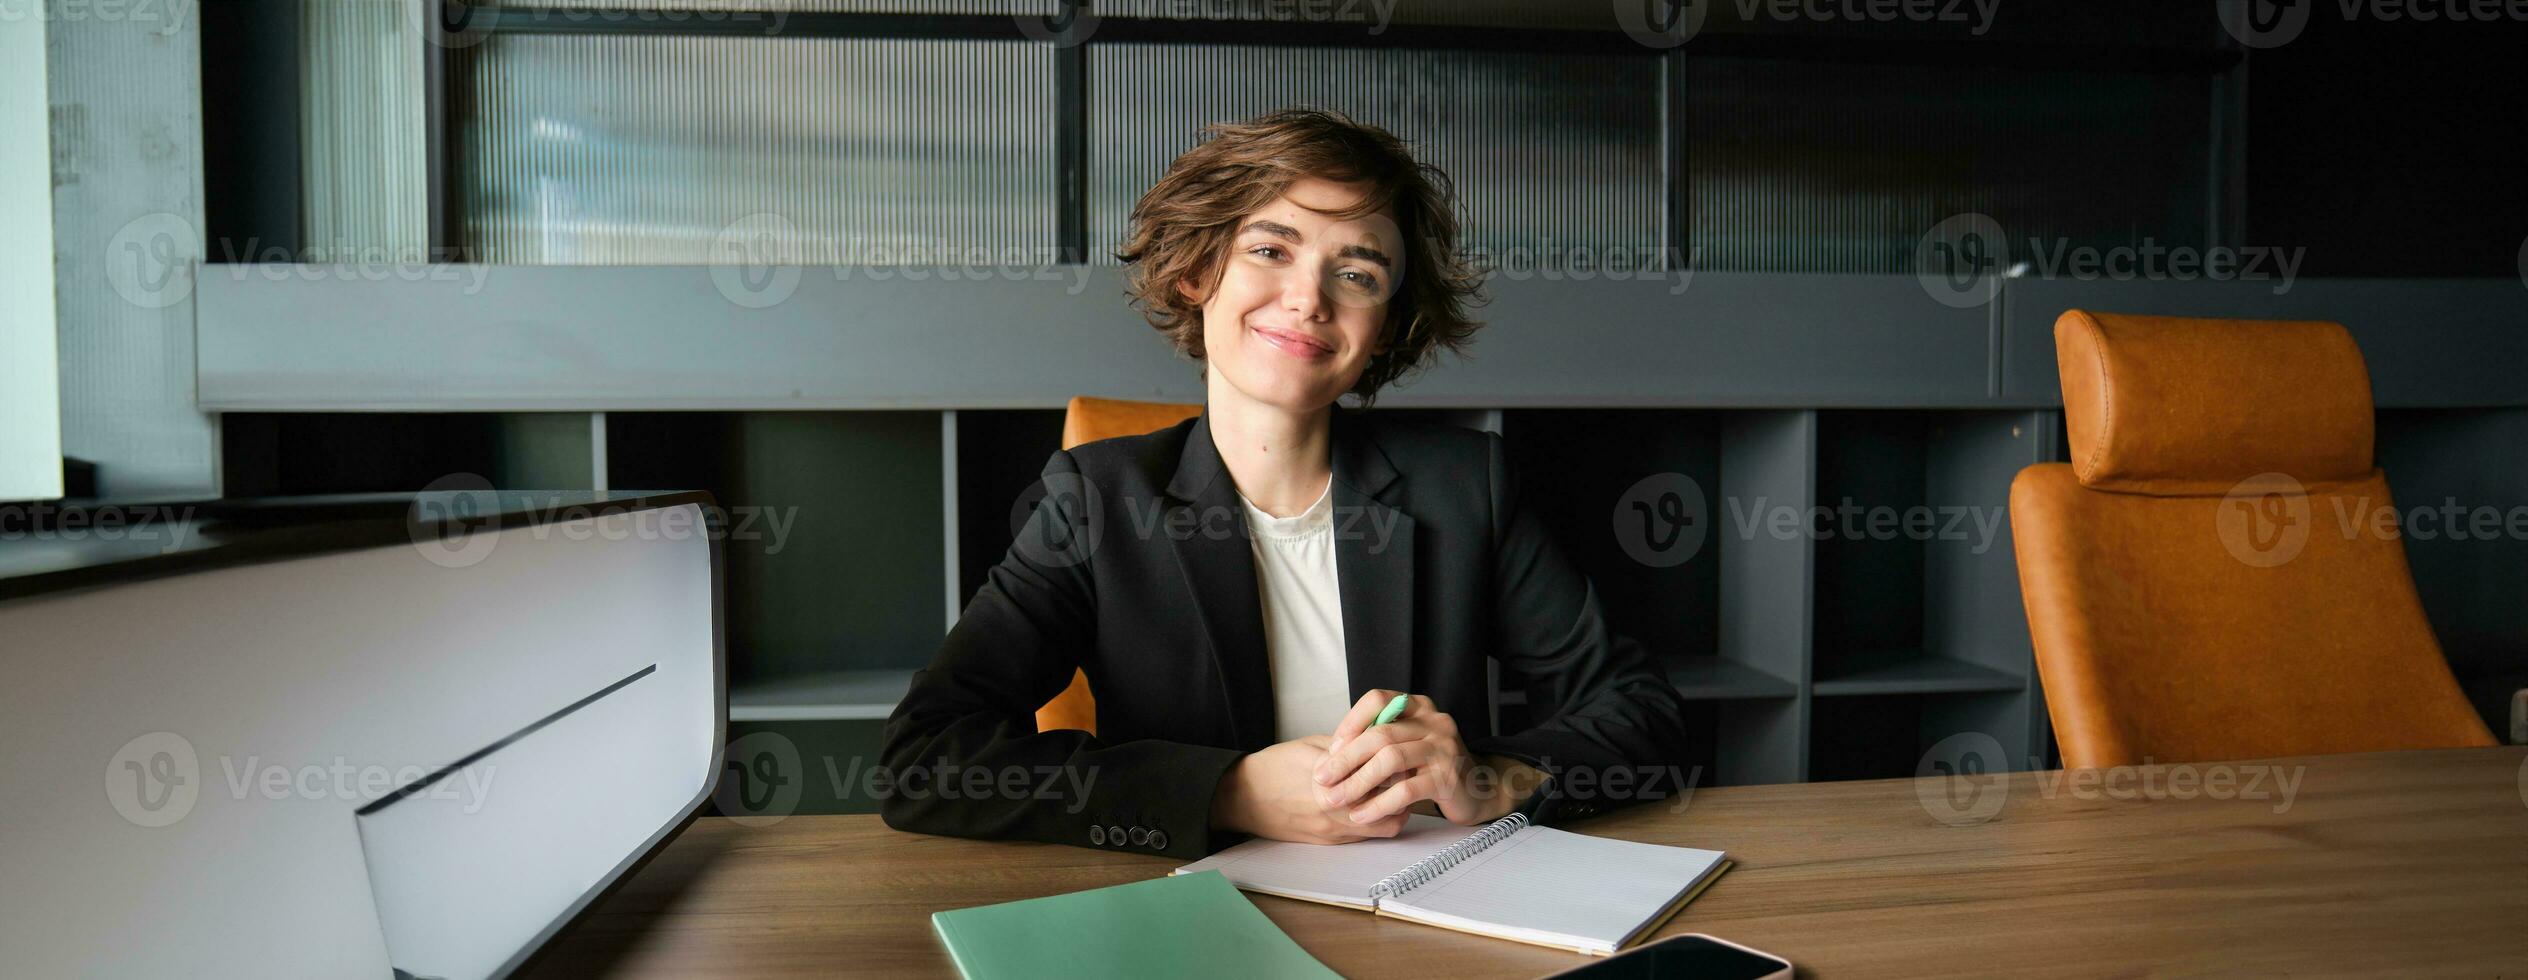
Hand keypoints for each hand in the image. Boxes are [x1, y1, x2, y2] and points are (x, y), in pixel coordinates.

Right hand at [1210, 735, 1410, 844]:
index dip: (1398, 763)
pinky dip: (1375, 820)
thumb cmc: (1273, 768)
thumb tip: (1378, 737)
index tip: (1402, 751)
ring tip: (1391, 790)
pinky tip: (1370, 803)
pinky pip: (1366, 835)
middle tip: (1404, 772)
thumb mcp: (1312, 746)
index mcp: (1333, 782)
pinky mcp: (1329, 842)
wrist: (1241, 798)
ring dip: (1394, 808)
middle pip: (1391, 805)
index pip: (1382, 776)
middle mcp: (1335, 812)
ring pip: (1385, 826)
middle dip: (1403, 789)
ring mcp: (1334, 831)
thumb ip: (1348, 745)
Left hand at [1313, 691, 1540, 825]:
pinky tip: (1362, 815)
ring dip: (1357, 783)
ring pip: (1390, 760)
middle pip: (1380, 734)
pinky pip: (1406, 790)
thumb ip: (1380, 739)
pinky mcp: (1448, 778)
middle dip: (1345, 759)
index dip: (1350, 723)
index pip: (1377, 700)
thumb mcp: (1408, 743)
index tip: (1330, 750)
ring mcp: (1444, 748)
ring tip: (1336, 800)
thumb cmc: (1431, 766)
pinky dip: (1379, 804)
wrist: (1477, 789)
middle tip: (1323, 779)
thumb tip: (1331, 754)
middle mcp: (1434, 721)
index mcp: (1419, 706)